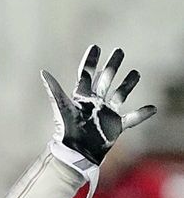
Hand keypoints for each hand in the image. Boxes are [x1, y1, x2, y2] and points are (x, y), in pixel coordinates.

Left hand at [42, 45, 156, 165]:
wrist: (76, 151)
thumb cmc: (66, 129)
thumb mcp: (61, 106)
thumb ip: (54, 90)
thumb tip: (43, 72)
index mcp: (82, 96)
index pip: (87, 73)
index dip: (91, 60)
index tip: (96, 46)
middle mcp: (95, 102)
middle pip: (106, 79)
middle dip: (112, 65)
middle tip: (119, 51)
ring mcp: (106, 113)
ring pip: (120, 94)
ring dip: (128, 84)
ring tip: (136, 72)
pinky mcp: (115, 126)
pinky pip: (132, 118)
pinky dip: (142, 114)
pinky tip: (152, 108)